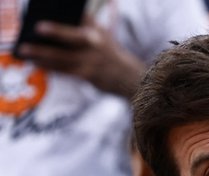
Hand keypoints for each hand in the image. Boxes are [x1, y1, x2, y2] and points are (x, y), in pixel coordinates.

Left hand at [15, 14, 144, 98]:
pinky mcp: (87, 75)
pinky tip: (37, 62)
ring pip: (62, 56)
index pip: (80, 16)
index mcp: (97, 29)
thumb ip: (83, 26)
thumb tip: (50, 26)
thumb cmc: (108, 53)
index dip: (66, 11)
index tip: (46, 13)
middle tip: (37, 27)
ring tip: (25, 50)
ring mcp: (91, 60)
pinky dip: (49, 66)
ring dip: (41, 53)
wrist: (129, 77)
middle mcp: (95, 43)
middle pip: (72, 36)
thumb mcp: (101, 35)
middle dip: (55, 31)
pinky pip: (64, 70)